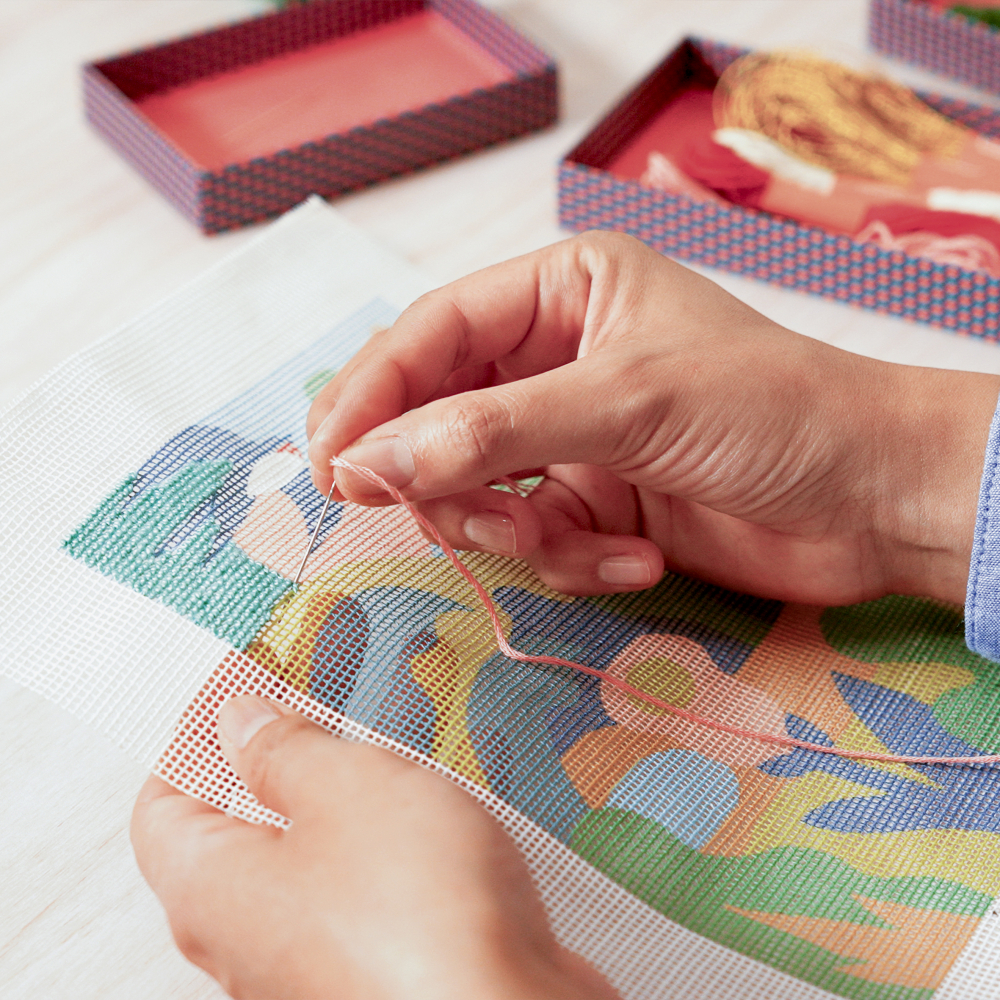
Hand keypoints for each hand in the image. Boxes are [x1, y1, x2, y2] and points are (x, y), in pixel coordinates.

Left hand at [131, 697, 617, 999]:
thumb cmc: (417, 908)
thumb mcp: (344, 787)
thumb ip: (282, 750)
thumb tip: (238, 723)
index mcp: (211, 892)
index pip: (161, 807)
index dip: (194, 737)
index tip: (241, 687)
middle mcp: (247, 943)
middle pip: (232, 836)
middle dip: (270, 761)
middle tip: (314, 706)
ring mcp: (309, 966)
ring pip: (301, 865)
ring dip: (332, 802)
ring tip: (379, 749)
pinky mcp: (373, 974)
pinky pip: (353, 895)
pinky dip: (372, 847)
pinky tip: (421, 817)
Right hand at [307, 231, 997, 605]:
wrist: (875, 500)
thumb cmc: (770, 412)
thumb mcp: (625, 402)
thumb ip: (492, 431)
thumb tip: (370, 463)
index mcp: (563, 292)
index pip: (432, 335)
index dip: (372, 394)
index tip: (329, 460)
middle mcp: (556, 360)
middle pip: (440, 419)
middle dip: (446, 479)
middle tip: (439, 518)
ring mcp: (572, 438)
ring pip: (481, 492)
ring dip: (518, 533)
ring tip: (578, 545)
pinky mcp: (595, 505)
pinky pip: (538, 541)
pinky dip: (577, 562)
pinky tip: (641, 558)